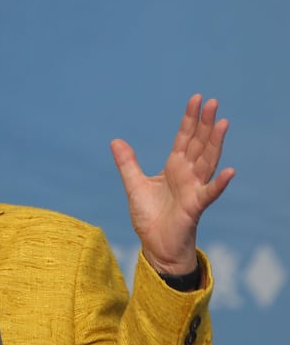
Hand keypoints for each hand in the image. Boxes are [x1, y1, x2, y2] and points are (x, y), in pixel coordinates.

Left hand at [110, 94, 234, 274]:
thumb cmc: (150, 216)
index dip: (190, 119)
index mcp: (174, 167)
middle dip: (205, 123)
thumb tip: (116, 140)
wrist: (156, 245)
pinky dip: (219, 183)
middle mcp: (187, 174)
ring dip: (215, 143)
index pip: (184, 138)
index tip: (196, 99)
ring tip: (222, 123)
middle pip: (198, 144)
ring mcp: (193, 189)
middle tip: (213, 101)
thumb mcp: (134, 185)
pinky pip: (209, 193)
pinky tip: (229, 171)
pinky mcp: (194, 206)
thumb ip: (127, 163)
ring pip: (207, 161)